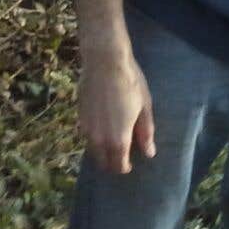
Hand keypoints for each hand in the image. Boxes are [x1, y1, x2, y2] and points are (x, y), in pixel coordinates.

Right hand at [78, 53, 155, 174]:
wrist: (104, 61)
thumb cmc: (130, 82)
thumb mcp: (144, 107)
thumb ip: (145, 133)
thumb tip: (149, 153)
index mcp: (118, 139)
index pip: (119, 166)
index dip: (125, 167)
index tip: (130, 163)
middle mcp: (99, 139)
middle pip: (103, 162)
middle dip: (112, 162)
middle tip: (122, 154)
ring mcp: (86, 128)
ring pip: (93, 150)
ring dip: (102, 150)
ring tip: (112, 140)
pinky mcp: (79, 117)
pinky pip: (87, 136)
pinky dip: (95, 137)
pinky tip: (103, 126)